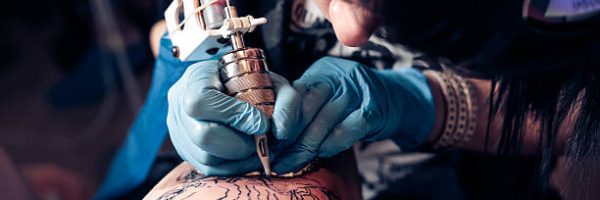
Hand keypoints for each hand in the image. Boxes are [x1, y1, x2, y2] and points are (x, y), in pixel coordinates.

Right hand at [166, 60, 296, 175]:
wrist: (228, 83)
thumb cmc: (250, 78)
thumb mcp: (270, 79)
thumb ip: (283, 100)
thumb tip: (275, 130)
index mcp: (194, 80)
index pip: (201, 102)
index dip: (234, 115)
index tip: (262, 122)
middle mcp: (179, 109)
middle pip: (204, 137)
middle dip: (241, 143)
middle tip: (261, 139)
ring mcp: (180, 133)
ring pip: (208, 158)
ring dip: (240, 157)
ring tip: (258, 146)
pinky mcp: (187, 152)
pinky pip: (210, 168)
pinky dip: (235, 164)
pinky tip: (249, 153)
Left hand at [272, 57, 435, 172]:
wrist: (396, 99)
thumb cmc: (352, 103)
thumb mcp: (327, 95)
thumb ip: (303, 107)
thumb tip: (272, 135)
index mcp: (321, 71)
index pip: (295, 92)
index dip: (281, 116)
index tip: (271, 138)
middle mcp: (339, 76)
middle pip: (308, 108)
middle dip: (290, 137)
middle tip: (277, 157)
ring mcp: (358, 90)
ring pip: (325, 121)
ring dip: (307, 146)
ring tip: (293, 161)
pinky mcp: (374, 109)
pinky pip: (348, 129)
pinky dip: (332, 143)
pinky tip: (322, 153)